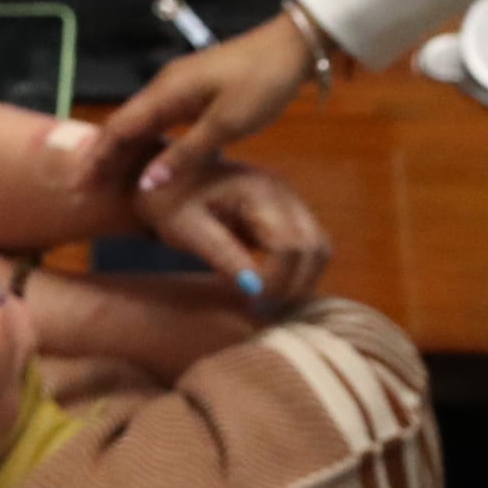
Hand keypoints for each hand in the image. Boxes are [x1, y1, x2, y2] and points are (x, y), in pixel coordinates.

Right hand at [93, 15, 320, 202]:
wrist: (291, 47)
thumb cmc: (262, 83)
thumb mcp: (226, 125)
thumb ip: (185, 155)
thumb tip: (147, 184)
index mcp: (167, 93)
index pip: (120, 129)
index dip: (98, 160)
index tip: (81, 188)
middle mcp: (165, 86)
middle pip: (123, 125)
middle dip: (101, 157)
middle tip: (83, 189)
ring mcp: (179, 87)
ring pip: (139, 122)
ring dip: (120, 150)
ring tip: (105, 178)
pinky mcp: (193, 90)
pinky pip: (156, 118)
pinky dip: (142, 140)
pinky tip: (143, 157)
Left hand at [143, 159, 330, 302]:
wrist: (167, 177)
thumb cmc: (170, 202)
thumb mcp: (186, 230)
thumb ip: (222, 256)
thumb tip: (255, 290)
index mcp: (259, 190)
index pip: (290, 247)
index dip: (276, 283)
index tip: (250, 304)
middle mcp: (284, 192)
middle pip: (314, 249)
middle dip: (292, 286)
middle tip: (259, 309)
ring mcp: (291, 201)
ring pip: (320, 251)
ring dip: (300, 282)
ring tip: (265, 302)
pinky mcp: (290, 214)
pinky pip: (310, 249)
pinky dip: (297, 273)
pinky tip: (269, 289)